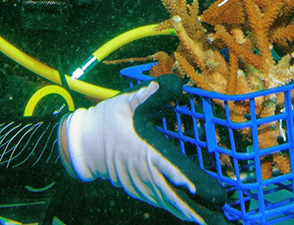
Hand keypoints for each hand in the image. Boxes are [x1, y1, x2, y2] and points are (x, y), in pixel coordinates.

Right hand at [59, 75, 226, 223]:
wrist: (83, 142)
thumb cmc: (106, 120)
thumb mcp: (126, 102)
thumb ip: (149, 94)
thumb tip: (170, 83)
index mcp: (142, 149)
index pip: (164, 165)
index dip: (178, 177)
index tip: (194, 187)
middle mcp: (142, 170)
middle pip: (168, 192)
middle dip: (189, 206)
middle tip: (210, 216)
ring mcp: (138, 182)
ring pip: (163, 200)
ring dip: (183, 211)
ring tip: (203, 221)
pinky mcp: (135, 187)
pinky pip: (156, 200)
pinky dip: (170, 207)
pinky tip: (184, 213)